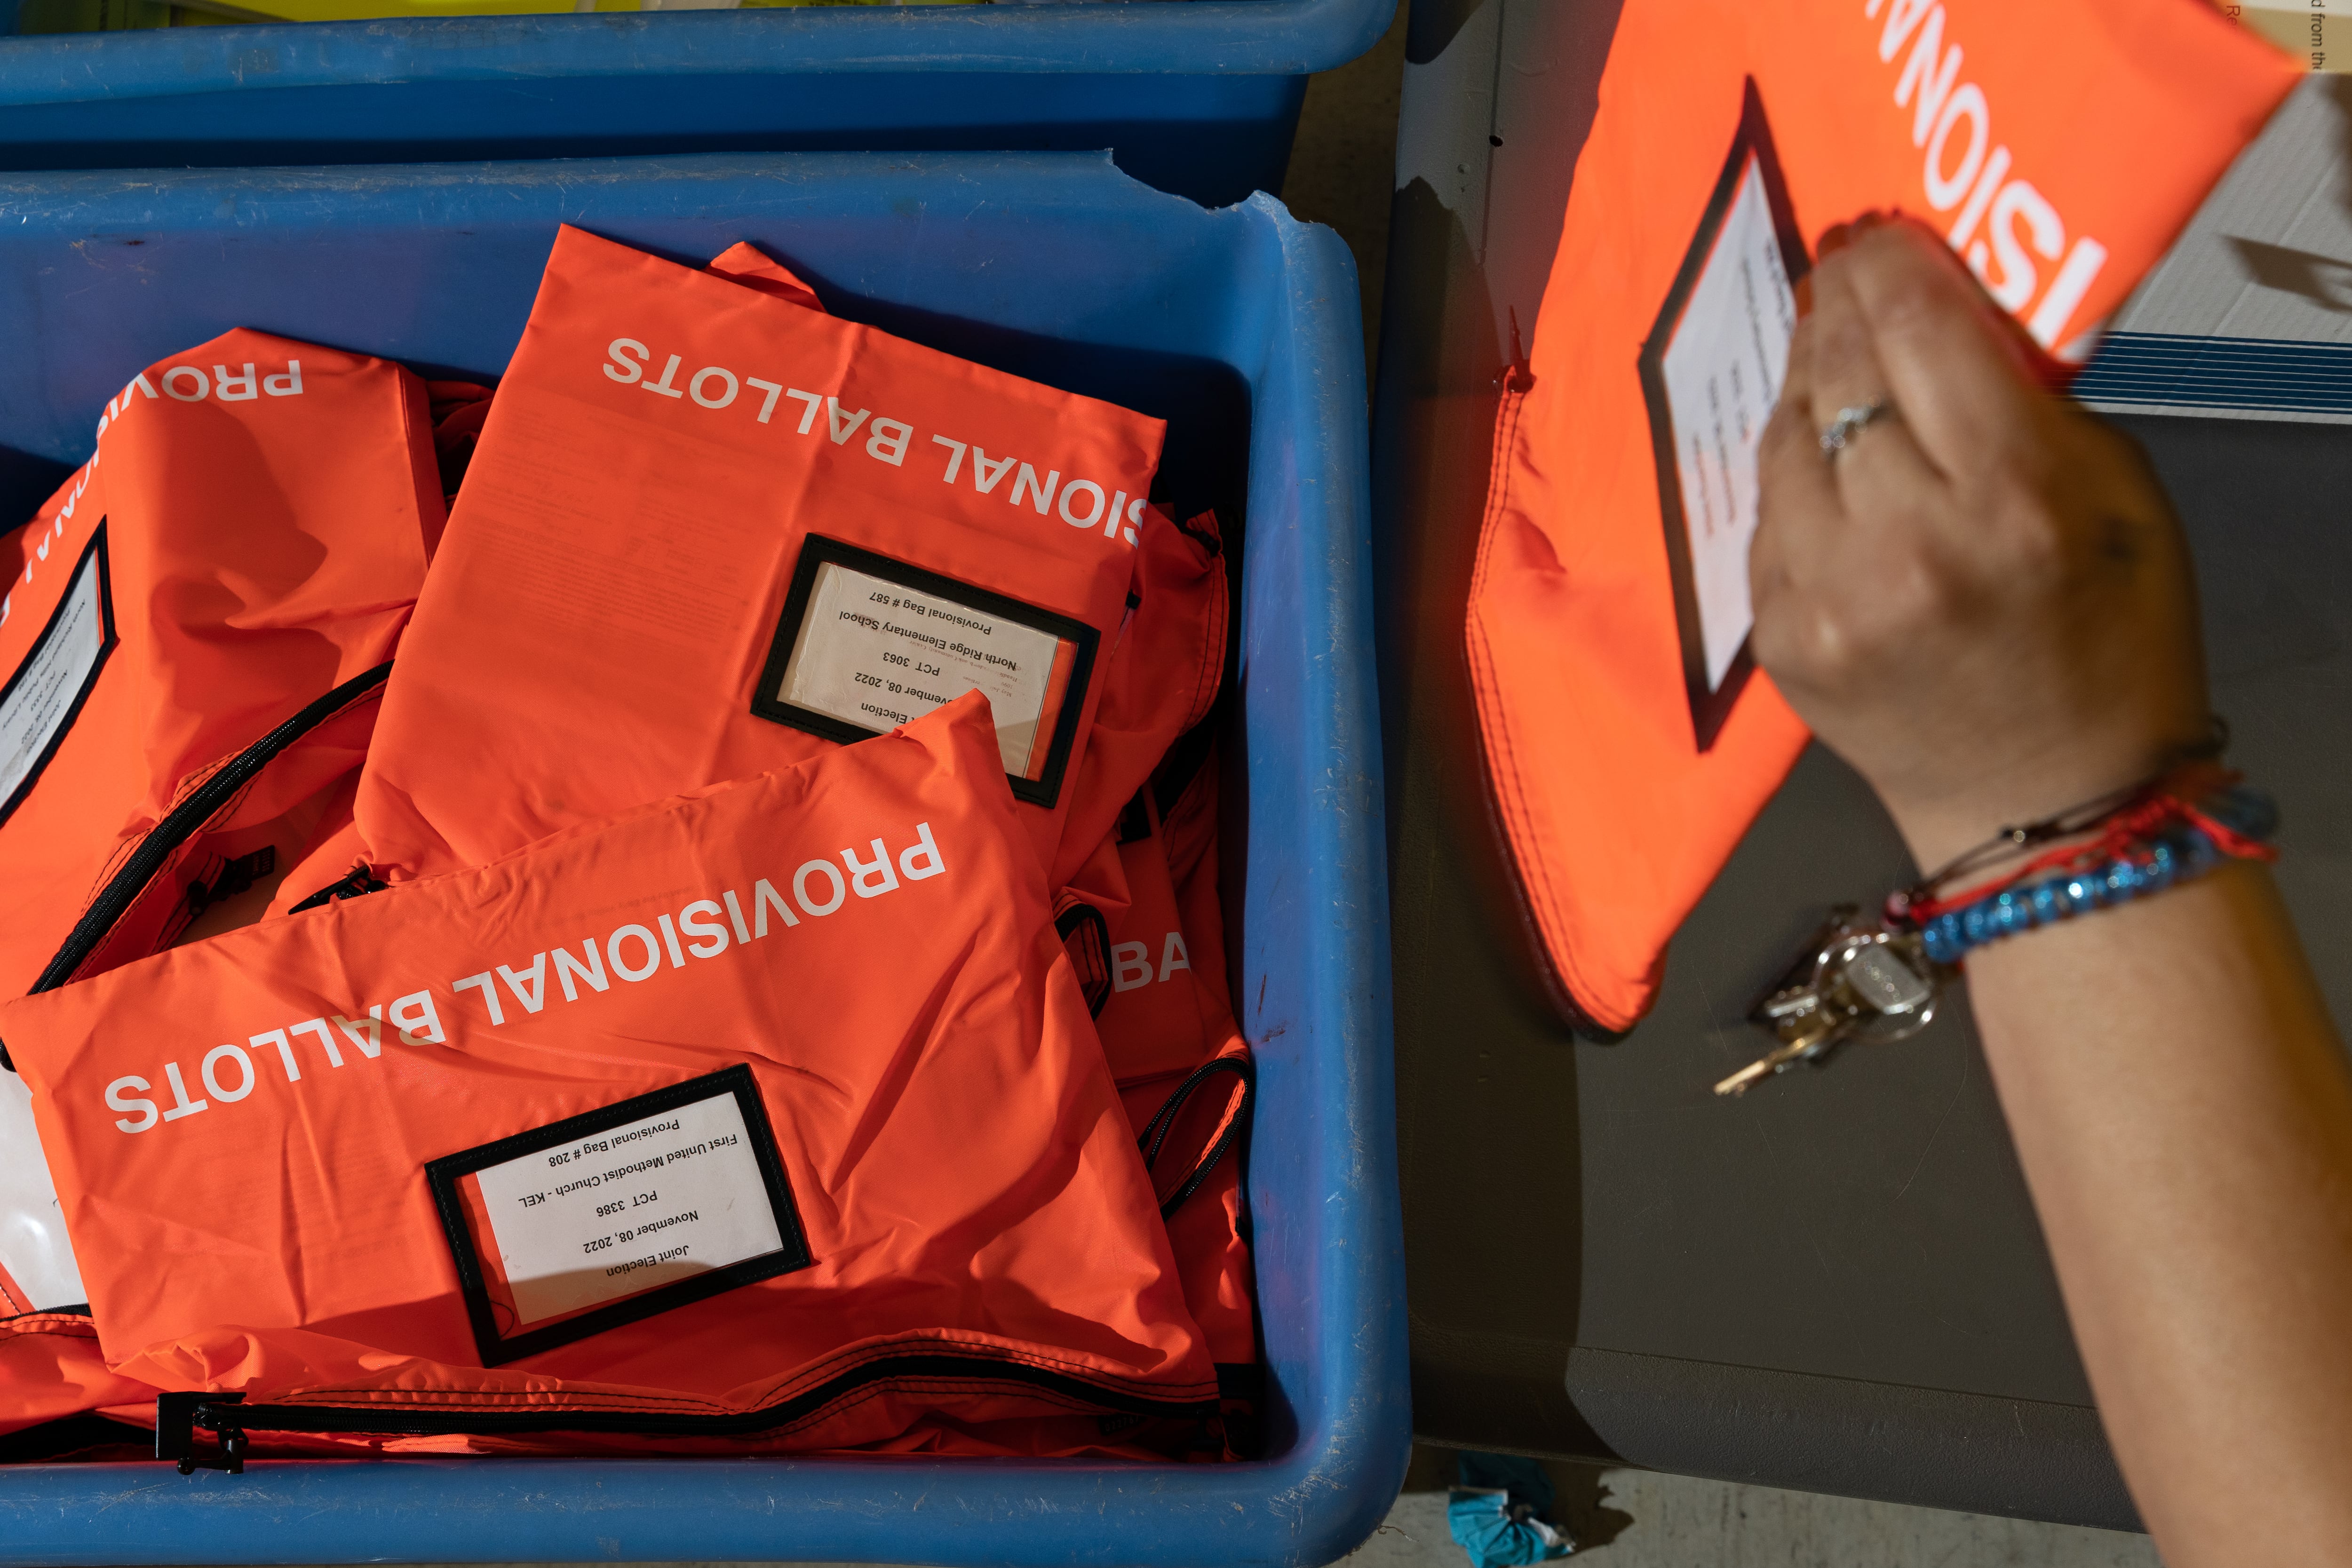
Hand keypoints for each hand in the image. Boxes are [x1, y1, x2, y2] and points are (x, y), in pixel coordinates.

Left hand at [1750, 215, 2211, 869]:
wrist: (2047, 800)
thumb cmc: (2109, 639)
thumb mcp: (2115, 495)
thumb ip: (2027, 403)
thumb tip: (1940, 317)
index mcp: (2007, 500)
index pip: (1916, 334)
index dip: (1887, 266)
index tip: (1875, 235)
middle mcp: (1903, 545)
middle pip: (1838, 375)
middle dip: (1836, 306)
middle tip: (1839, 268)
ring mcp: (1826, 597)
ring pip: (1784, 440)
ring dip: (1803, 382)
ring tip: (1825, 348)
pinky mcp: (1780, 637)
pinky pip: (1766, 516)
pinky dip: (1789, 471)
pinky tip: (1815, 449)